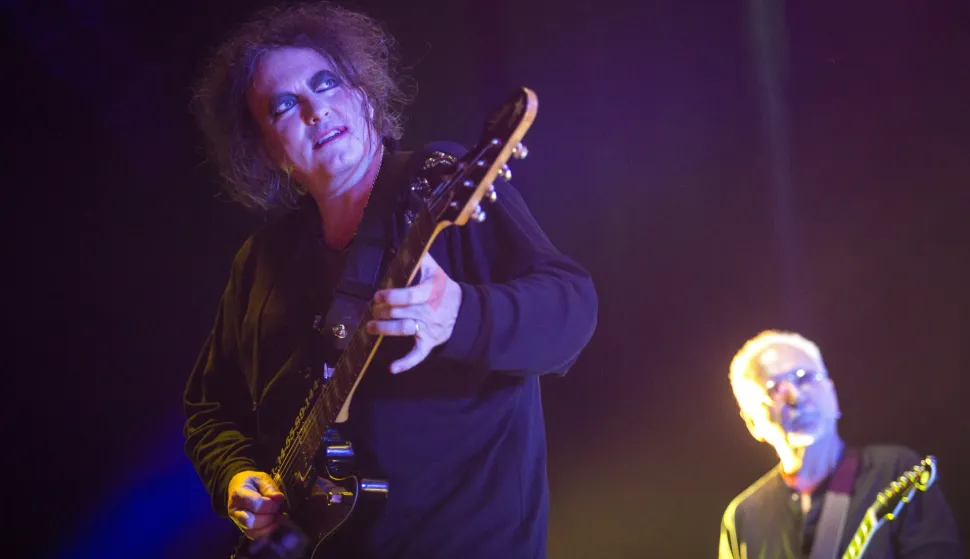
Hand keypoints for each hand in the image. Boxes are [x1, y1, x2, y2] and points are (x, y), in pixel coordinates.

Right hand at [227, 470, 285, 539]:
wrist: (239, 487)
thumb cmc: (252, 482)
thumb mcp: (261, 478)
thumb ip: (269, 487)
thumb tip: (279, 498)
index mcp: (238, 494)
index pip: (254, 504)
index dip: (270, 505)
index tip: (278, 500)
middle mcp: (234, 510)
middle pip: (251, 521)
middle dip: (268, 517)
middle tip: (278, 510)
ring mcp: (237, 521)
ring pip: (252, 531)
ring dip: (269, 526)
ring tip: (278, 516)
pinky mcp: (243, 529)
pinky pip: (254, 536)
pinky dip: (267, 531)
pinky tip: (275, 522)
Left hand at [367, 252, 461, 372]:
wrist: (464, 311)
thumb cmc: (443, 288)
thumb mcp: (434, 270)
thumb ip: (419, 258)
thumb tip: (404, 244)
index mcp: (431, 292)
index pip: (410, 295)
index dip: (393, 296)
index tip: (379, 295)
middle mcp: (429, 311)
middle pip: (402, 312)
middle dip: (383, 312)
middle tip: (372, 310)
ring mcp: (429, 329)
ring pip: (404, 330)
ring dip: (385, 329)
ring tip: (371, 327)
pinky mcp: (428, 343)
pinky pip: (418, 355)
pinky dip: (406, 363)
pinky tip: (392, 368)